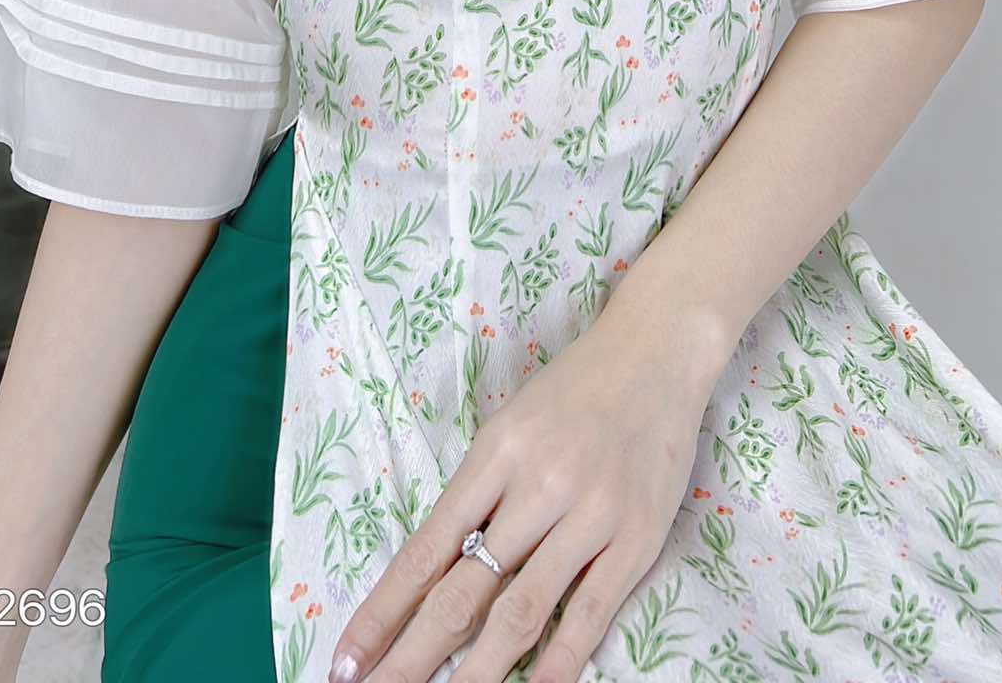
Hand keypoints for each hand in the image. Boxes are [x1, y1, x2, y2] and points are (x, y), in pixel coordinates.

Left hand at [325, 292, 719, 682]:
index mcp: (495, 453)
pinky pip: (590, 611)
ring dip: (476, 673)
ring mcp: (588, 515)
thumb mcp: (510, 426)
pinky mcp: (636, 538)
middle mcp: (536, 486)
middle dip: (412, 656)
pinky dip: (559, 661)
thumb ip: (477, 494)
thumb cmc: (575, 390)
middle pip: (463, 591)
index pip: (426, 549)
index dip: (384, 610)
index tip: (344, 658)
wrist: (656, 352)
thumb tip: (431, 571)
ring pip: (520, 610)